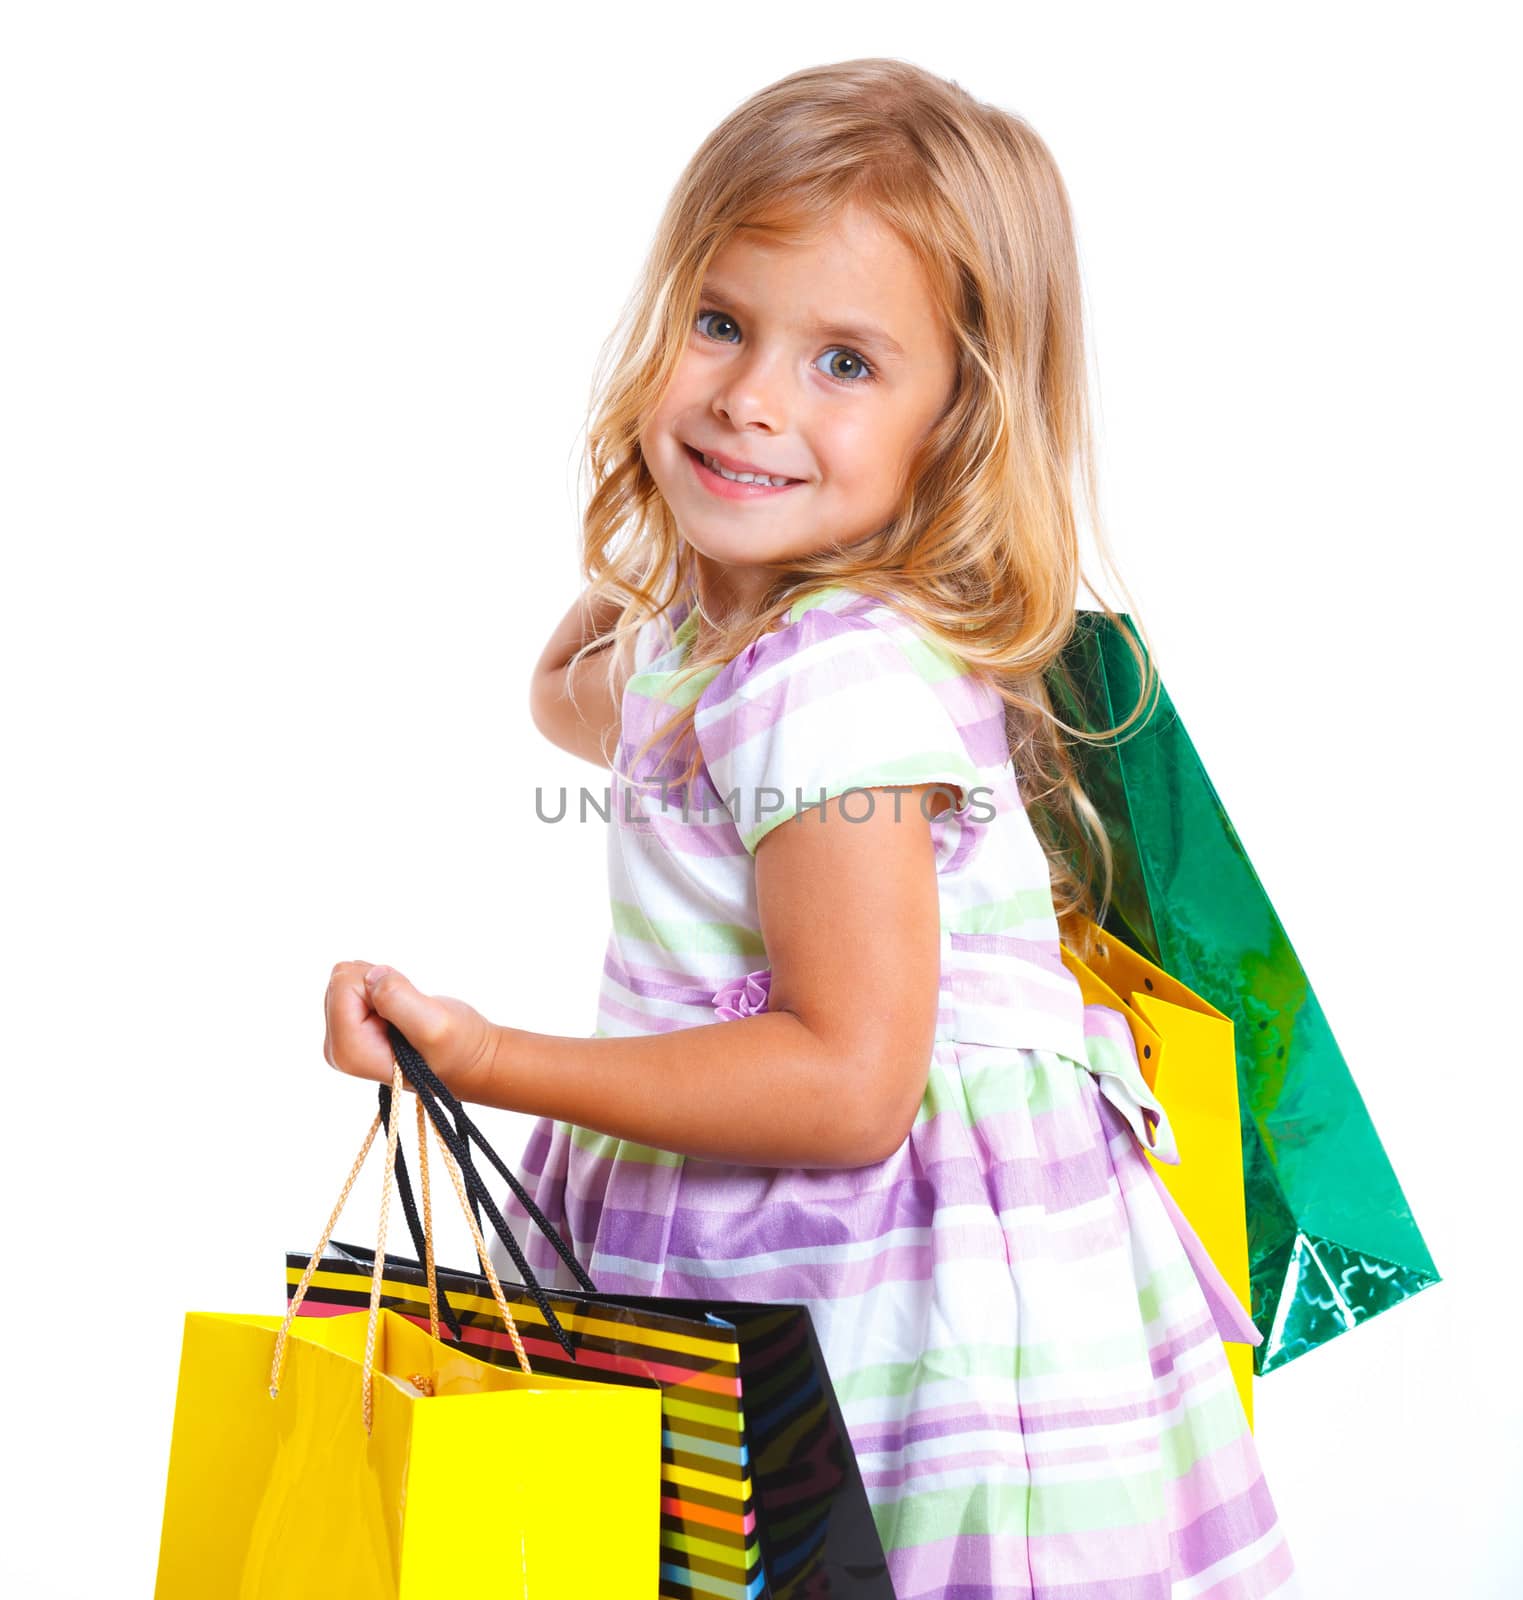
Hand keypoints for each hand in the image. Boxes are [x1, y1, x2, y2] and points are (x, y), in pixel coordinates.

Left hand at [323, 961, 498, 1099]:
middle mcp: (338, 1047)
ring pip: (348, 979)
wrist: (470, 1059)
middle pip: (341, 980)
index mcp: (349, 1050)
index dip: (380, 984)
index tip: (405, 1008)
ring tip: (408, 1012)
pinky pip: (356, 984)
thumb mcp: (434, 1025)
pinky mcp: (352, 1027)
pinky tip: (401, 1011)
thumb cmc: (457, 1048)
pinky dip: (383, 988)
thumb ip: (398, 999)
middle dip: (378, 984)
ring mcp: (344, 1037)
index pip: (343, 985)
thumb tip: (371, 975)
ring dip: (383, 986)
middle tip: (409, 1010)